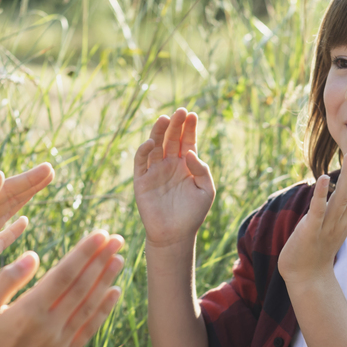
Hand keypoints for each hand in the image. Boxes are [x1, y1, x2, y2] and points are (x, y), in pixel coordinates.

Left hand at [0, 164, 54, 318]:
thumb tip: (0, 175)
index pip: (4, 189)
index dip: (27, 179)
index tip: (48, 169)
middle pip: (8, 198)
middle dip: (30, 185)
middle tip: (51, 172)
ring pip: (8, 213)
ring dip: (25, 201)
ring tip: (42, 188)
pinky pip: (4, 238)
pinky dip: (15, 229)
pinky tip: (25, 221)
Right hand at [0, 231, 125, 346]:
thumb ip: (7, 280)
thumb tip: (35, 256)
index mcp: (28, 311)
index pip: (64, 275)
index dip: (84, 253)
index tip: (100, 234)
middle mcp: (49, 327)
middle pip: (82, 287)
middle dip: (101, 260)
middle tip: (117, 238)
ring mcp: (60, 343)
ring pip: (90, 306)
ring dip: (106, 280)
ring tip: (119, 258)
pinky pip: (89, 329)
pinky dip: (104, 310)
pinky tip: (114, 292)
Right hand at [134, 108, 215, 247]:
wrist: (175, 235)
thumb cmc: (193, 214)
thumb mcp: (206, 190)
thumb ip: (201, 170)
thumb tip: (189, 152)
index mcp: (186, 165)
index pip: (187, 141)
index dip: (189, 128)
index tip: (192, 114)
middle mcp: (169, 164)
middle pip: (171, 139)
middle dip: (175, 124)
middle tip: (180, 111)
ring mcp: (155, 171)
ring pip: (155, 146)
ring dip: (158, 131)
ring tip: (164, 118)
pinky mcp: (141, 180)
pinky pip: (141, 162)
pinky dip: (144, 150)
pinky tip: (151, 142)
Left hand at [278, 143, 346, 286]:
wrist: (307, 276)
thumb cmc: (318, 246)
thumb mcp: (335, 222)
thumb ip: (341, 205)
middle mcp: (343, 219)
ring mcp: (328, 225)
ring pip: (342, 197)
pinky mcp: (310, 231)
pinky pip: (317, 211)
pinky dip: (321, 194)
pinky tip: (325, 178)